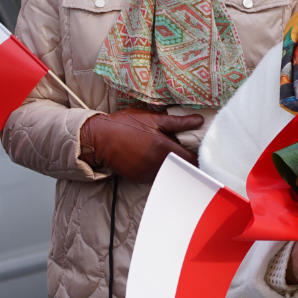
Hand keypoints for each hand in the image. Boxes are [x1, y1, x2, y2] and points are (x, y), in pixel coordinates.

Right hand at [78, 107, 202, 182]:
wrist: (98, 138)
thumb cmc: (126, 124)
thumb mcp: (153, 119)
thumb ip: (178, 122)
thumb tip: (199, 120)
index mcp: (164, 148)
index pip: (191, 160)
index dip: (197, 156)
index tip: (198, 151)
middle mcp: (157, 164)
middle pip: (181, 167)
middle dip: (184, 160)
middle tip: (182, 149)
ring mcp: (147, 173)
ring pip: (168, 172)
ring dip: (170, 164)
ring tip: (163, 151)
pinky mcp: (138, 178)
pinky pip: (154, 175)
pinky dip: (157, 168)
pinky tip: (150, 157)